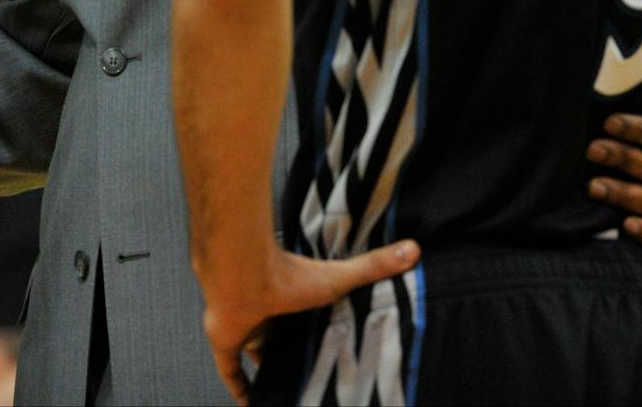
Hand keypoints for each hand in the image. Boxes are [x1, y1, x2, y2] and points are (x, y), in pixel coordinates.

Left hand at [201, 240, 419, 405]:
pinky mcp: (227, 345)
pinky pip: (232, 374)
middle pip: (281, 338)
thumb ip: (373, 266)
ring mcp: (245, 329)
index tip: (329, 348)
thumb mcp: (338, 278)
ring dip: (270, 369)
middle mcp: (267, 314)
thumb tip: (413, 249)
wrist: (243, 276)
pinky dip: (241, 391)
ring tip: (291, 391)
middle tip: (313, 375)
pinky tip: (252, 406)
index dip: (312, 332)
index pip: (303, 318)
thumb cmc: (288, 274)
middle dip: (293, 353)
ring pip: (258, 354)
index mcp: (291, 297)